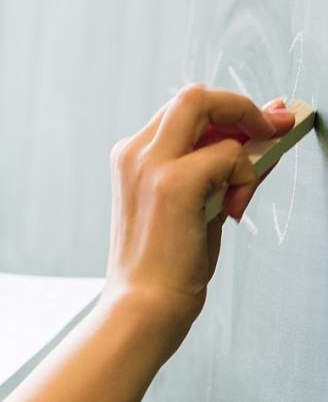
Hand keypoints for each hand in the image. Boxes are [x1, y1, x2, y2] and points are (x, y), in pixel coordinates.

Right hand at [105, 85, 294, 350]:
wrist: (142, 306)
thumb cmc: (164, 266)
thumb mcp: (192, 206)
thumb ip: (217, 170)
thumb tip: (262, 138)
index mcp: (130, 159)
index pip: (182, 113)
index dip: (227, 113)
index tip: (262, 125)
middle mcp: (135, 153)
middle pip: (192, 95)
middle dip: (240, 107)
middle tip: (272, 129)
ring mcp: (151, 164)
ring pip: (206, 105)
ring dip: (244, 140)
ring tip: (241, 189)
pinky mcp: (173, 182)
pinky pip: (229, 155)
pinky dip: (243, 177)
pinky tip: (231, 209)